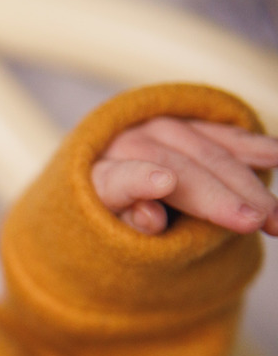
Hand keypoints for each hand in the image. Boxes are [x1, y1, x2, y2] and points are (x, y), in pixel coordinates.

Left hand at [92, 117, 277, 235]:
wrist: (99, 183)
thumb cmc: (105, 221)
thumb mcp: (105, 234)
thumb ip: (125, 226)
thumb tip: (151, 218)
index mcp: (95, 177)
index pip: (116, 179)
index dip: (139, 179)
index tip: (165, 182)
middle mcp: (124, 143)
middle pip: (174, 165)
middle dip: (217, 194)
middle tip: (253, 221)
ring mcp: (155, 127)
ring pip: (205, 150)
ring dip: (245, 181)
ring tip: (273, 216)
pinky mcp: (183, 121)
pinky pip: (220, 133)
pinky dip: (249, 145)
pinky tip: (275, 156)